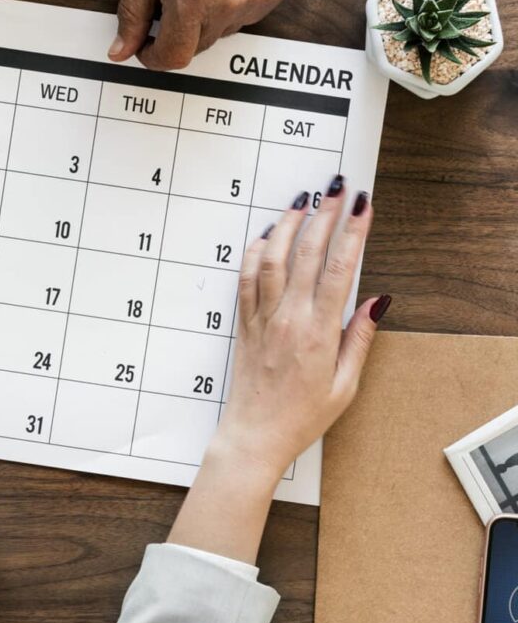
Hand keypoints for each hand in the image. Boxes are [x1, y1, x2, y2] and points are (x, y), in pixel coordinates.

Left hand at [109, 0, 295, 69]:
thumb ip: (132, 11)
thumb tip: (121, 50)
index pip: (174, 57)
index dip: (154, 57)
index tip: (147, 46)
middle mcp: (229, 1)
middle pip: (196, 47)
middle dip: (176, 32)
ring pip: (220, 33)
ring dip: (203, 19)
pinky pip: (244, 17)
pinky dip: (229, 6)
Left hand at [168, 182, 388, 563]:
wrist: (254, 434)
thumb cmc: (302, 416)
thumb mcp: (345, 385)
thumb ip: (360, 338)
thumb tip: (379, 300)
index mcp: (318, 333)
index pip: (337, 270)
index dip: (352, 233)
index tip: (362, 206)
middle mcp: (287, 318)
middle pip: (305, 254)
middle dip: (324, 215)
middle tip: (336, 187)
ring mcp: (261, 318)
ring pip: (271, 258)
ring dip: (287, 225)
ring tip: (302, 200)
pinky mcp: (243, 322)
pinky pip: (246, 278)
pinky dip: (255, 251)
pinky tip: (265, 234)